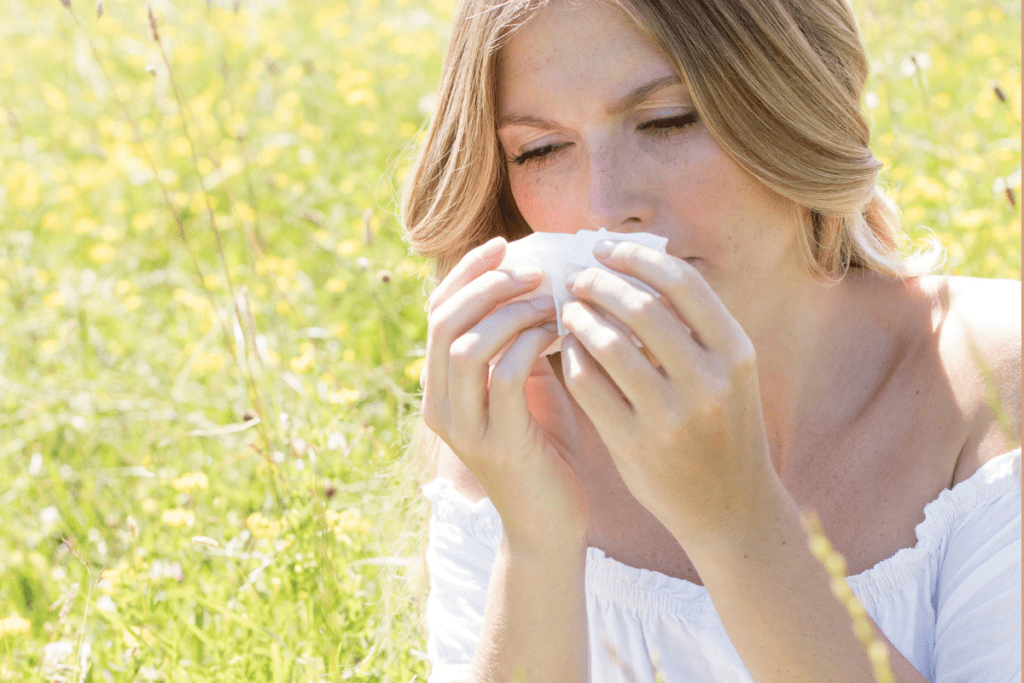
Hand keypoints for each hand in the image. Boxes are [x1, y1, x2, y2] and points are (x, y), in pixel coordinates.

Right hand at [421, 237, 590, 554]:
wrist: (549, 524)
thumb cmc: (543, 449)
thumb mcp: (524, 386)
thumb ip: (518, 341)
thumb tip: (538, 278)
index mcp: (440, 385)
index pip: (438, 310)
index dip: (467, 272)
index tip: (504, 244)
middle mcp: (439, 405)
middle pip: (445, 321)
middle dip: (488, 284)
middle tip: (533, 268)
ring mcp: (463, 428)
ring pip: (467, 345)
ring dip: (512, 312)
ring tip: (550, 299)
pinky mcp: (496, 444)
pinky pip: (505, 377)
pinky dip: (531, 345)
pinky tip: (559, 334)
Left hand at [560, 240, 777, 549]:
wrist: (730, 508)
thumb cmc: (723, 426)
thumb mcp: (728, 372)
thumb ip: (693, 325)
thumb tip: (634, 264)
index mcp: (735, 352)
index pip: (681, 281)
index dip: (635, 256)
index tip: (604, 247)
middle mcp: (708, 381)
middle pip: (640, 306)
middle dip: (599, 283)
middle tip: (577, 278)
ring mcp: (670, 416)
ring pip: (608, 345)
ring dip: (579, 318)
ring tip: (568, 310)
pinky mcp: (636, 445)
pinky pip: (590, 386)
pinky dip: (573, 358)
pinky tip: (568, 349)